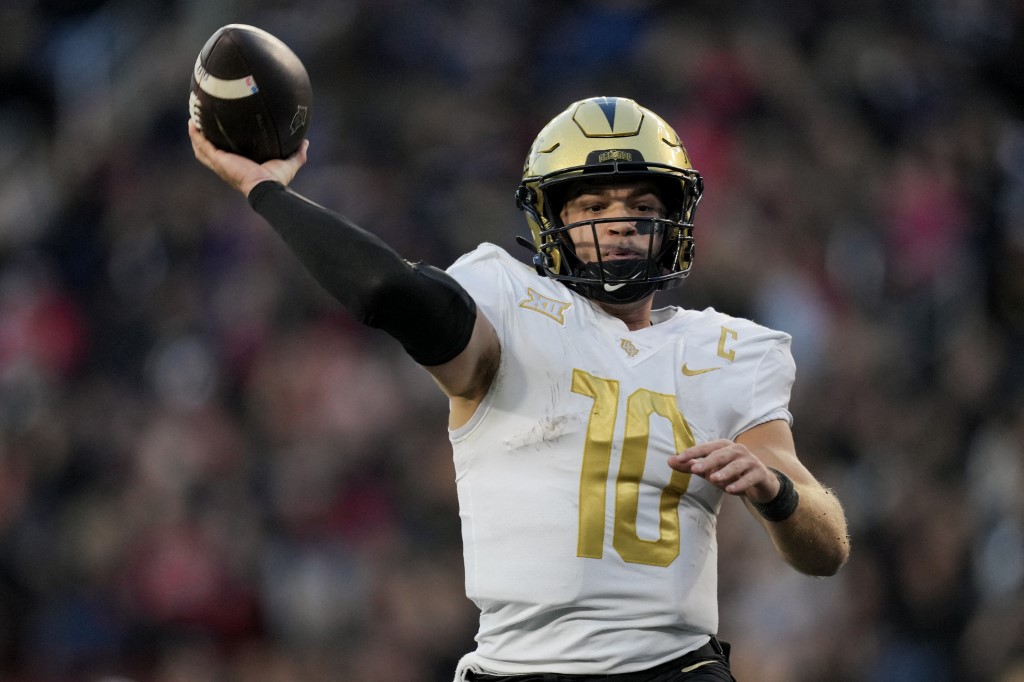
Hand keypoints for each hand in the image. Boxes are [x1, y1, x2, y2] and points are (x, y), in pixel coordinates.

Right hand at [188, 120, 308, 195]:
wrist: (266, 188)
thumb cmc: (276, 181)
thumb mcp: (289, 164)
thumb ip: (298, 154)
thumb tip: (305, 142)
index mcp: (239, 168)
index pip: (228, 156)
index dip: (222, 147)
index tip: (222, 135)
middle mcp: (227, 166)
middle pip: (210, 152)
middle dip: (204, 140)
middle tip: (201, 125)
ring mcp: (221, 164)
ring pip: (202, 149)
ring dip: (196, 136)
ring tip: (193, 121)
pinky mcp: (219, 160)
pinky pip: (203, 145)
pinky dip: (196, 135)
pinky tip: (193, 123)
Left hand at [668, 439, 779, 502]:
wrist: (760, 482)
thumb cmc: (730, 473)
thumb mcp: (710, 470)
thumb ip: (691, 466)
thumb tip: (669, 461)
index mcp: (723, 446)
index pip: (705, 448)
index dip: (692, 453)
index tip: (678, 459)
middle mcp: (737, 450)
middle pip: (720, 454)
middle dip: (707, 461)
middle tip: (695, 469)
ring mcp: (750, 460)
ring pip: (736, 465)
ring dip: (724, 472)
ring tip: (713, 479)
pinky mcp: (759, 473)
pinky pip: (749, 478)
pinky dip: (740, 484)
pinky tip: (730, 490)